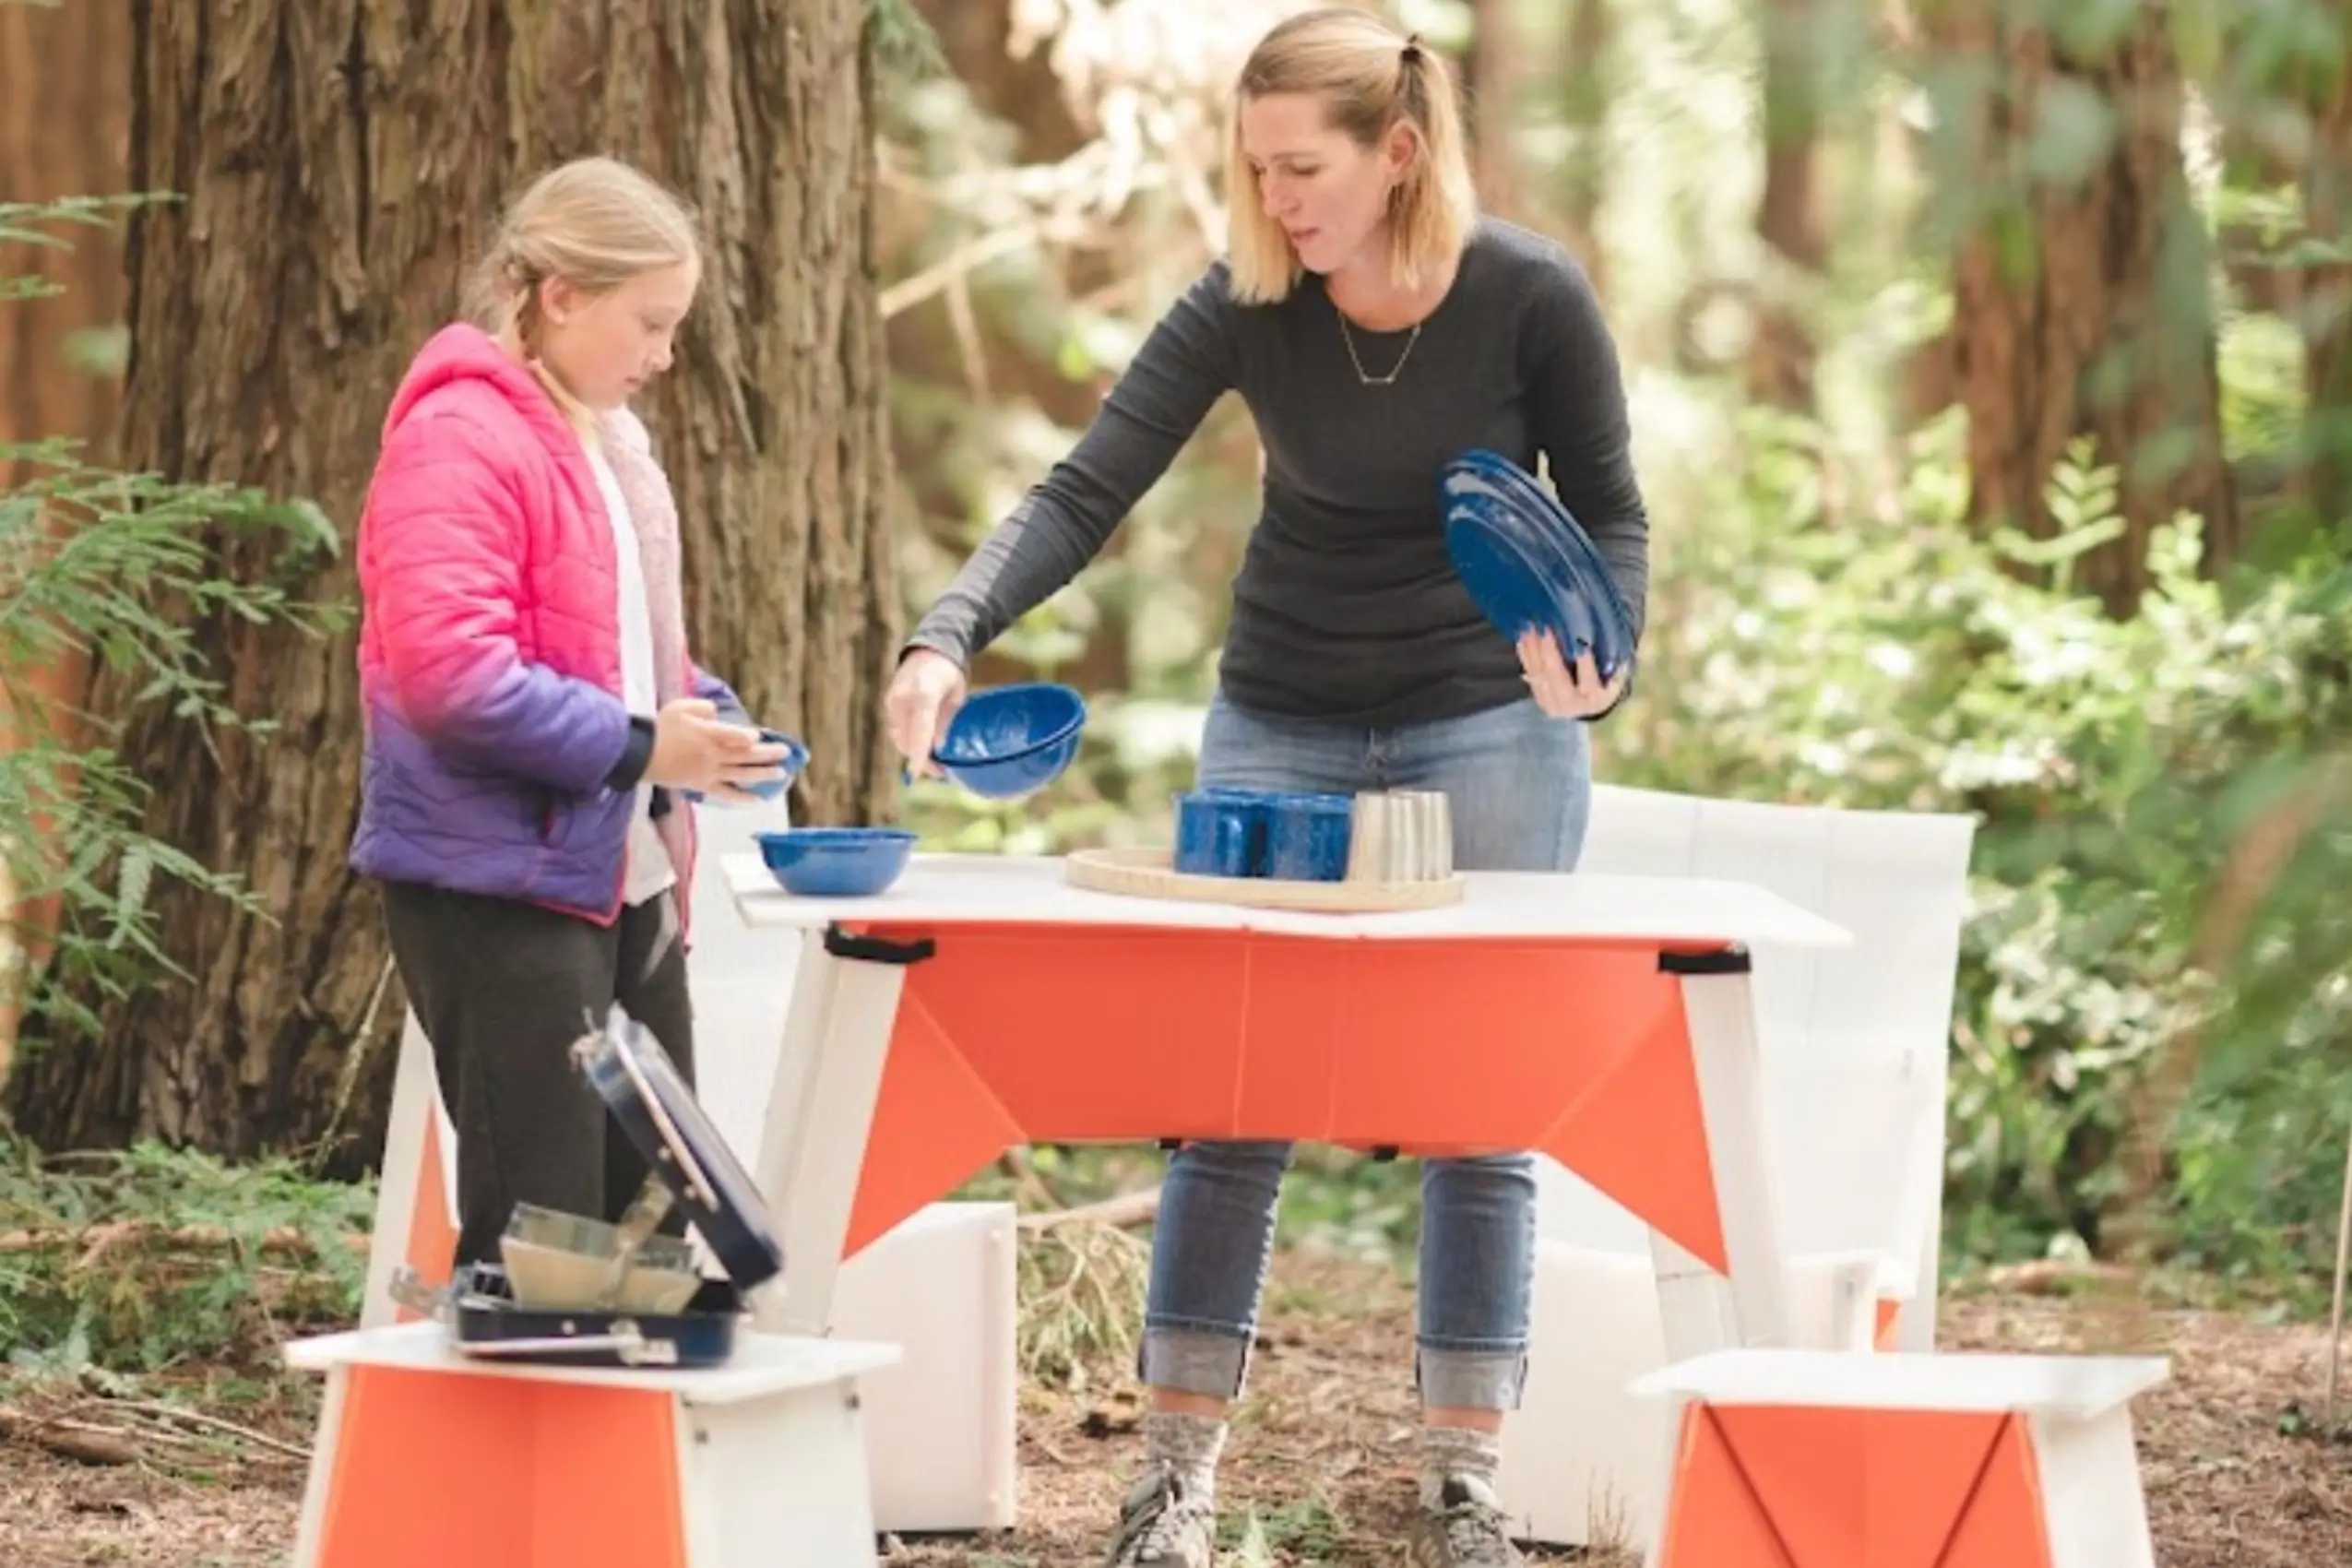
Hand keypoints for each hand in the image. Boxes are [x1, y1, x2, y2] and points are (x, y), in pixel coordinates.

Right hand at [644, 698, 788, 799]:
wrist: (642, 755)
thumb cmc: (661, 729)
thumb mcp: (679, 708)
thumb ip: (702, 708)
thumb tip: (717, 714)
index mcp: (706, 735)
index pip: (729, 736)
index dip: (744, 736)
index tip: (759, 735)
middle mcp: (712, 755)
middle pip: (744, 755)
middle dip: (767, 753)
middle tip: (786, 752)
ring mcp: (709, 772)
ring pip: (741, 774)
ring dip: (763, 774)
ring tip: (781, 773)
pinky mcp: (703, 786)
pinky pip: (727, 794)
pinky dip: (743, 798)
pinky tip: (758, 800)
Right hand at [884, 649, 968, 777]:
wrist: (929, 650)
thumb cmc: (949, 673)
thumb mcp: (955, 698)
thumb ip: (944, 723)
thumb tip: (936, 749)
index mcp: (924, 695)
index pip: (919, 733)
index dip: (918, 757)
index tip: (915, 777)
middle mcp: (903, 699)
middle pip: (906, 740)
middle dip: (919, 760)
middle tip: (939, 771)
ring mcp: (892, 701)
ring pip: (899, 738)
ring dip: (913, 752)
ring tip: (932, 762)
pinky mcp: (888, 703)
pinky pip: (896, 729)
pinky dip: (907, 740)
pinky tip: (921, 746)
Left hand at [1518, 631, 1625, 719]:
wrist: (1590, 703)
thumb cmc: (1608, 679)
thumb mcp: (1615, 673)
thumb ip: (1612, 659)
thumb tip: (1607, 638)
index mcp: (1597, 699)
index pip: (1590, 682)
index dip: (1585, 665)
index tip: (1582, 645)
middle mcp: (1574, 705)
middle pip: (1558, 679)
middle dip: (1551, 652)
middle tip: (1546, 629)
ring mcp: (1553, 703)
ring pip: (1540, 676)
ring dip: (1533, 649)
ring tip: (1530, 627)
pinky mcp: (1540, 698)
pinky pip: (1530, 674)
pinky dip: (1525, 654)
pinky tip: (1522, 637)